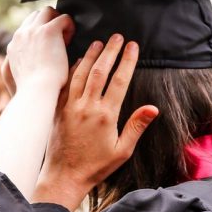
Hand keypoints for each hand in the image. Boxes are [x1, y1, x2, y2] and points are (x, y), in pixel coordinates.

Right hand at [1, 7, 74, 96]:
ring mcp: (33, 31)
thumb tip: (32, 59)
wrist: (37, 91)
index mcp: (13, 45)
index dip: (39, 33)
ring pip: (48, 11)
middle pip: (35, 16)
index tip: (49, 45)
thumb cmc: (32, 90)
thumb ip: (22, 63)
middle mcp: (21, 35)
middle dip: (48, 23)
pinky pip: (63, 18)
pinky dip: (69, 26)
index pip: (26, 28)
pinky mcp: (48, 31)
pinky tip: (71, 40)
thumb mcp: (17, 77)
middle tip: (58, 39)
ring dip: (57, 21)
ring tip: (65, 37)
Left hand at [32, 34, 158, 210]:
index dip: (127, 60)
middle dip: (110, 51)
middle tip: (117, 36)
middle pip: (100, 71)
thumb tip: (154, 108)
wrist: (64, 175)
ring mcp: (70, 106)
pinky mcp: (57, 109)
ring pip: (81, 73)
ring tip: (99, 42)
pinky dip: (72, 69)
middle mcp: (87, 107)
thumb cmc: (96, 166)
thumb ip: (137, 127)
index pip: (119, 80)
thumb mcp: (122, 151)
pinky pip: (66, 83)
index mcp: (106, 116)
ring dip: (90, 55)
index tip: (133, 46)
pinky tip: (77, 60)